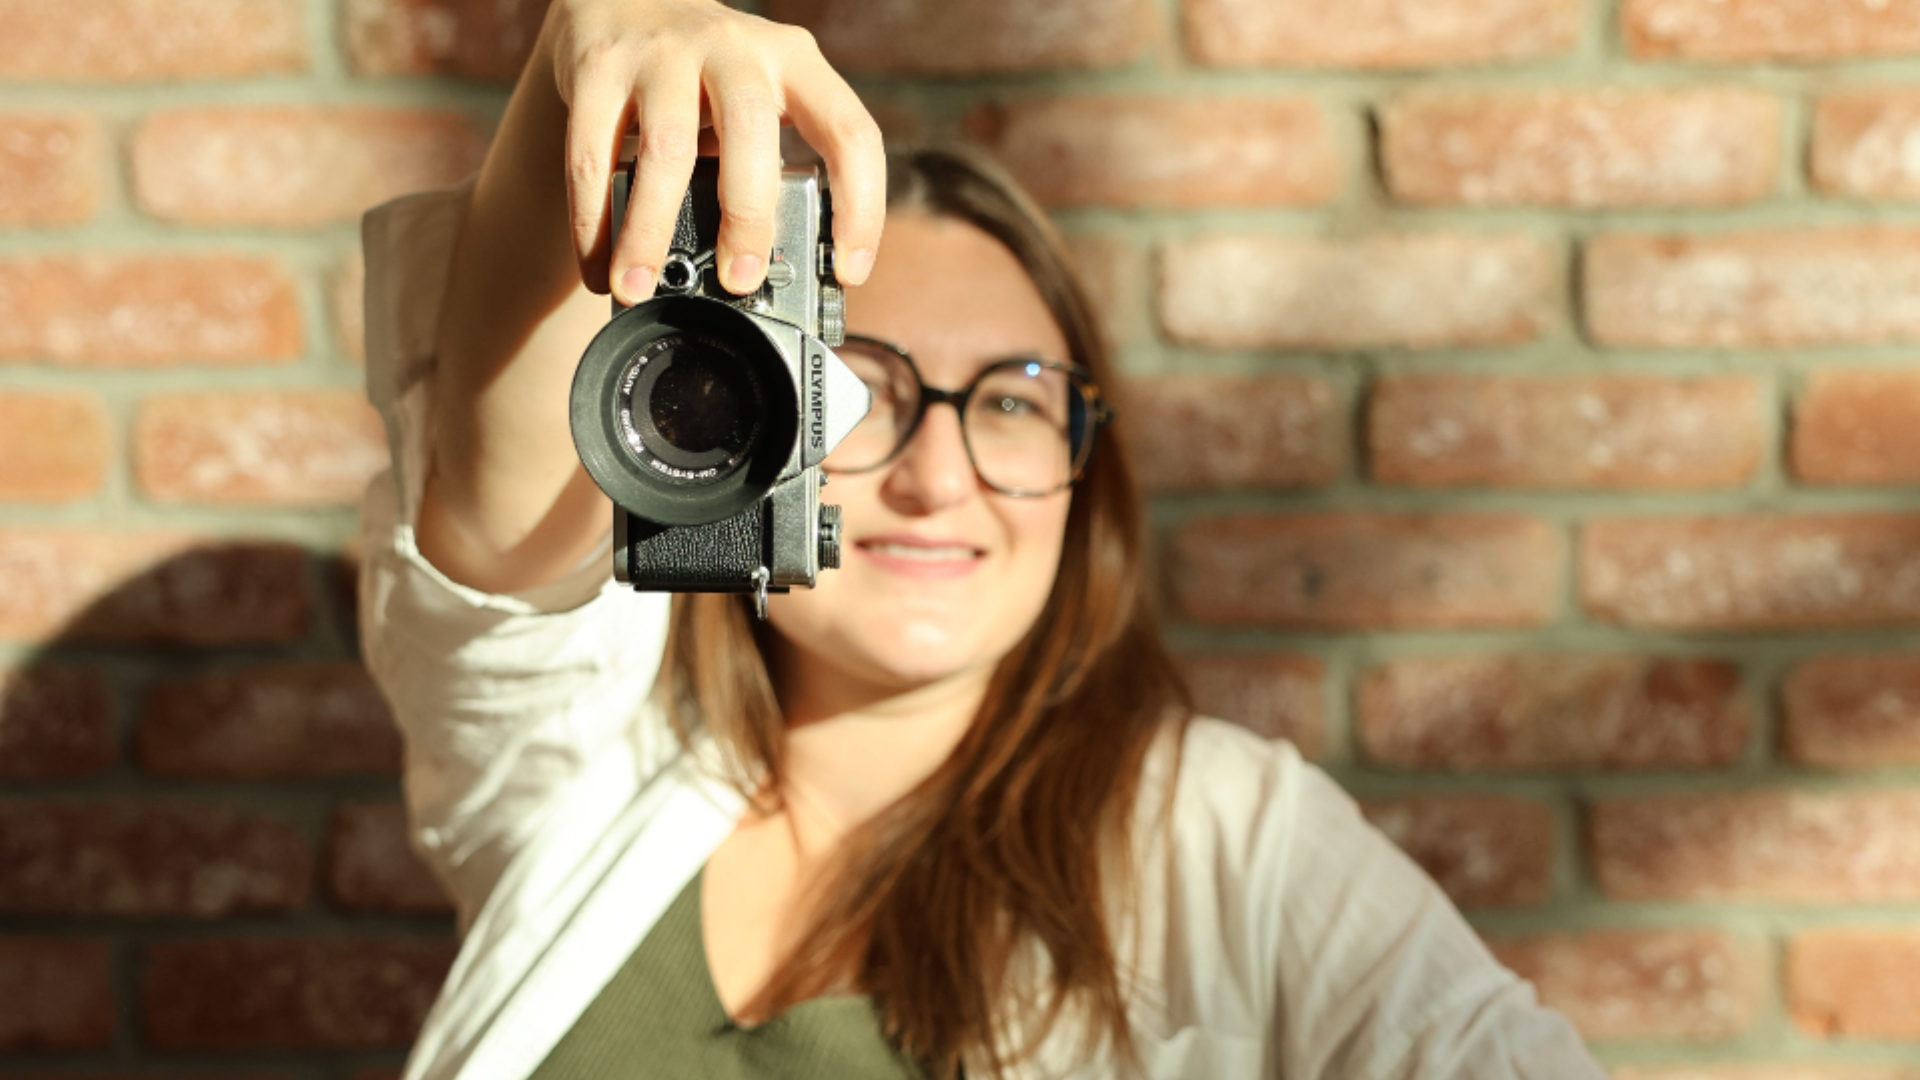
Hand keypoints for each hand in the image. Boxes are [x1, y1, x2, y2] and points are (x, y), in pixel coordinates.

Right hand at [543, 0, 885, 302]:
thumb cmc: (704, 74)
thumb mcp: (757, 100)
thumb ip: (769, 166)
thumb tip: (767, 279)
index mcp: (794, 62)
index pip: (850, 132)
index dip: (860, 205)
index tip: (848, 270)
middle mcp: (735, 48)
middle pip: (751, 130)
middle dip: (748, 216)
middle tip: (738, 281)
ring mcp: (664, 52)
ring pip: (667, 145)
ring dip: (652, 228)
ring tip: (638, 286)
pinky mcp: (600, 66)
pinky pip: (593, 152)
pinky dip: (592, 218)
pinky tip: (595, 264)